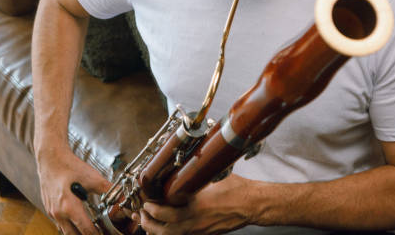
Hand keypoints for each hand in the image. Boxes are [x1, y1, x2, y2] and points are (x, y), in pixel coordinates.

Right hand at [36, 146, 109, 234]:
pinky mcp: (49, 209)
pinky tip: (78, 220)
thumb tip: (122, 196)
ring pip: (65, 231)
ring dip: (77, 232)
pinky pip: (60, 224)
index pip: (86, 230)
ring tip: (90, 228)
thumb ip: (108, 189)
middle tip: (98, 232)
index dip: (97, 234)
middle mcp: (58, 213)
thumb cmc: (69, 167)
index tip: (105, 233)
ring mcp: (52, 212)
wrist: (51, 159)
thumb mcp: (91, 178)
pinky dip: (69, 225)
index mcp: (70, 207)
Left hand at [133, 174, 253, 234]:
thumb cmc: (237, 190)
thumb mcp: (212, 176)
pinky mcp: (204, 233)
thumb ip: (194, 176)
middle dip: (147, 223)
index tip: (146, 201)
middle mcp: (195, 222)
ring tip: (148, 222)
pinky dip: (170, 233)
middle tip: (142, 213)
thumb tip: (181, 167)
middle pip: (163, 230)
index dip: (151, 209)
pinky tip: (165, 226)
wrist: (252, 204)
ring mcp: (200, 230)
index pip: (165, 213)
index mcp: (196, 207)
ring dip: (156, 231)